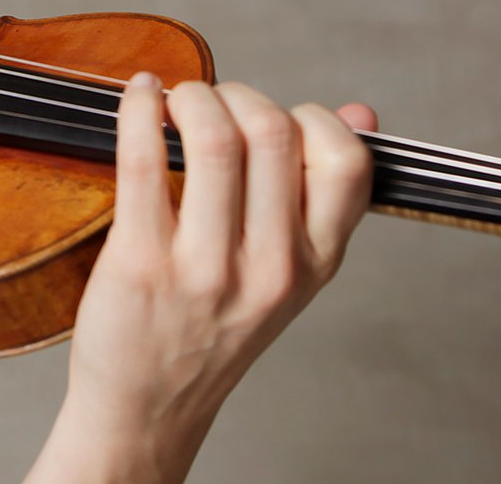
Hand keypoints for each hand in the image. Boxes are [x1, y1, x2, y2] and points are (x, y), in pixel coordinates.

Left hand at [61, 75, 375, 477]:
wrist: (149, 406)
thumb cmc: (213, 327)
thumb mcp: (290, 271)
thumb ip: (325, 194)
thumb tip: (360, 112)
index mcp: (316, 263)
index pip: (346, 162)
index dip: (312, 118)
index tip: (277, 118)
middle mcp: (270, 267)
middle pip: (274, 132)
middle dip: (238, 95)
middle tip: (212, 102)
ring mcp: (206, 268)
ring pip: (214, 138)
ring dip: (191, 97)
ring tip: (176, 102)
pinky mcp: (141, 263)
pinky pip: (144, 159)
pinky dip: (140, 111)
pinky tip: (140, 100)